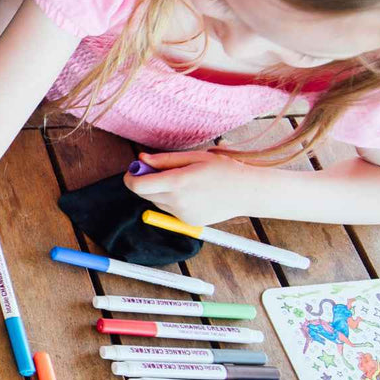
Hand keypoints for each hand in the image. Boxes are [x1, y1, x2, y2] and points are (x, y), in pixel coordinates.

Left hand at [124, 150, 261, 225]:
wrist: (248, 192)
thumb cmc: (223, 169)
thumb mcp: (194, 157)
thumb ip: (164, 160)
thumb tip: (141, 159)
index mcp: (177, 183)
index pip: (138, 185)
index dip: (131, 176)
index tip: (134, 169)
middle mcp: (177, 202)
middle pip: (143, 194)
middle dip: (143, 182)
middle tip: (155, 170)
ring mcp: (182, 215)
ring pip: (156, 202)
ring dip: (158, 191)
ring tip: (181, 181)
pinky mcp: (188, 222)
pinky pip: (169, 210)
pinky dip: (171, 201)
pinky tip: (191, 193)